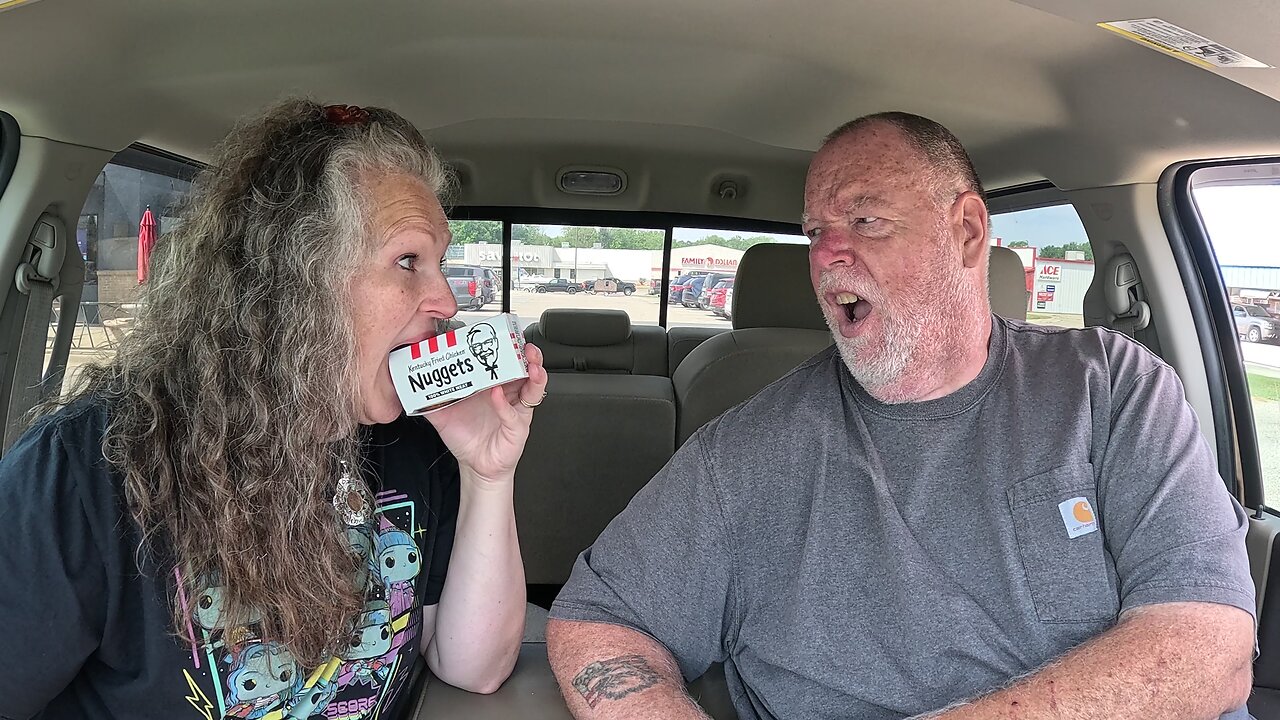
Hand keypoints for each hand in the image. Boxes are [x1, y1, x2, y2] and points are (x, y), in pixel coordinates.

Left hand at [425, 344, 547, 484]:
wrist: (476, 465)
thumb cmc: (466, 438)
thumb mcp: (442, 413)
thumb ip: (428, 396)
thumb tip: (411, 382)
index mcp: (492, 384)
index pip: (502, 359)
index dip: (505, 345)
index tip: (498, 334)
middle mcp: (507, 392)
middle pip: (524, 367)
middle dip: (526, 352)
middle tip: (520, 342)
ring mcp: (515, 407)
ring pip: (532, 385)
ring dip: (532, 371)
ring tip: (528, 363)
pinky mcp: (518, 426)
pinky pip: (514, 412)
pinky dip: (506, 403)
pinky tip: (499, 395)